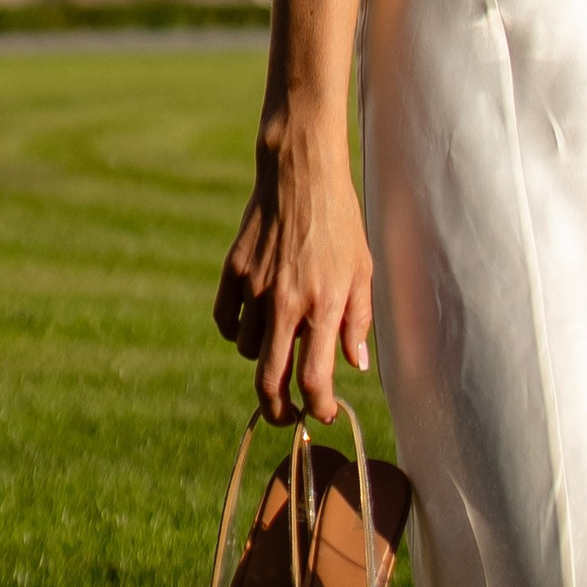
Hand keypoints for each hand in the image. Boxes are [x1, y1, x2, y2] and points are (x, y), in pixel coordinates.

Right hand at [213, 120, 374, 419]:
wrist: (301, 173)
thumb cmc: (339, 221)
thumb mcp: (362, 270)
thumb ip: (359, 320)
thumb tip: (355, 364)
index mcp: (323, 305)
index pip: (314, 378)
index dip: (317, 405)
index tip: (321, 411)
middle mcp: (285, 302)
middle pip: (270, 380)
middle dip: (279, 409)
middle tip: (286, 414)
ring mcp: (254, 287)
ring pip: (247, 350)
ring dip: (262, 358)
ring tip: (278, 344)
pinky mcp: (233, 270)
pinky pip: (225, 321)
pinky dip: (235, 330)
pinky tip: (251, 322)